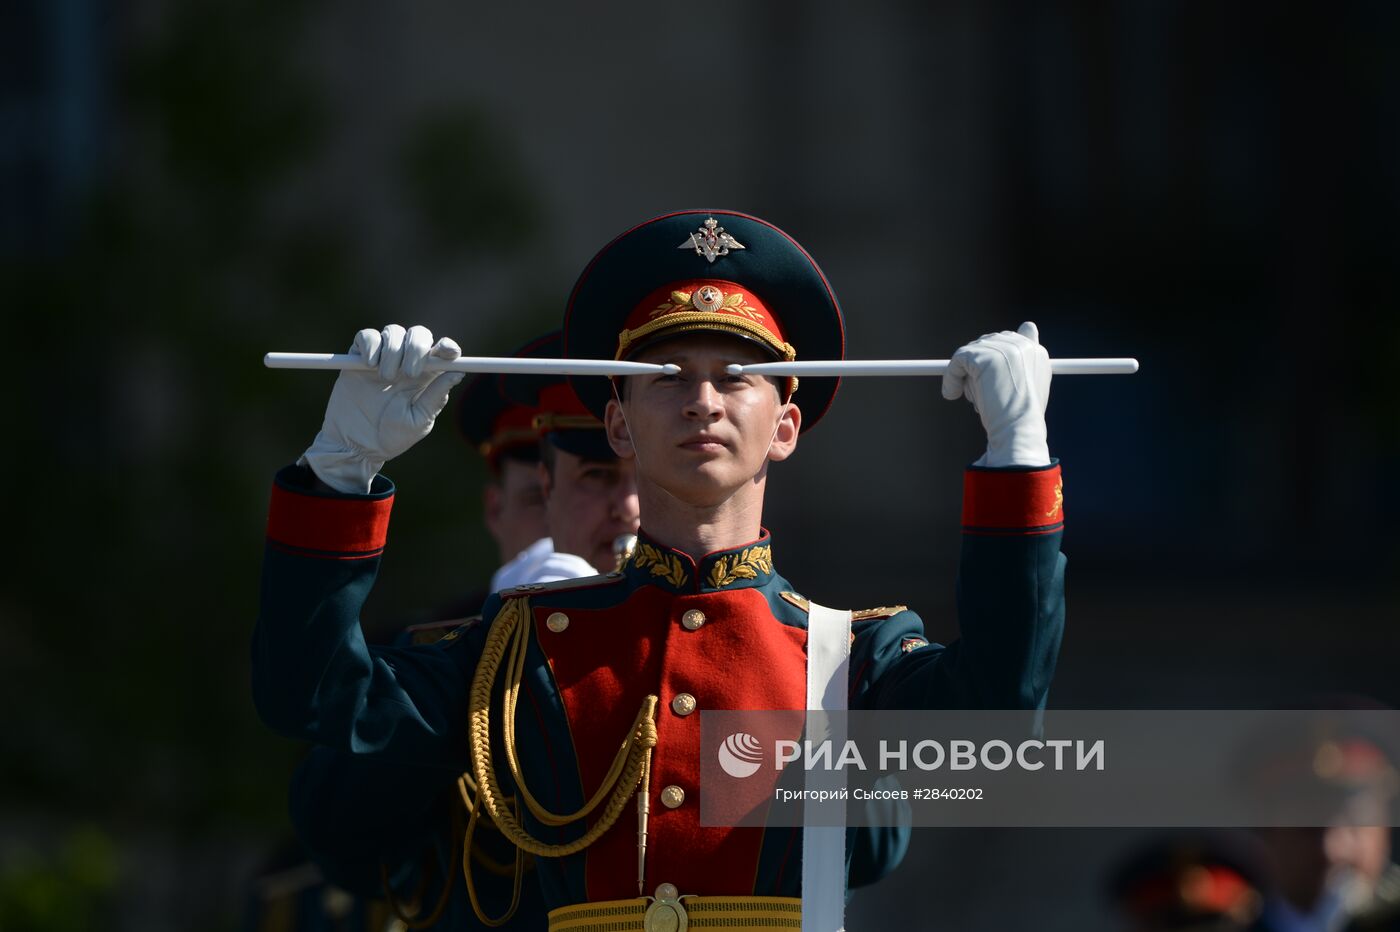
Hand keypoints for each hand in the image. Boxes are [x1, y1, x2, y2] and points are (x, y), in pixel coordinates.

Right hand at [300, 324, 463, 492]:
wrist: (356, 445)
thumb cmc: (393, 437)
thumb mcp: (418, 421)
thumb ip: (435, 397)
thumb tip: (457, 374)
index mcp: (426, 377)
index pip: (442, 352)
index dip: (448, 347)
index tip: (450, 352)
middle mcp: (406, 363)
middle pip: (418, 334)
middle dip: (416, 347)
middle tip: (410, 373)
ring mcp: (383, 358)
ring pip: (393, 332)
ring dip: (392, 351)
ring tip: (385, 377)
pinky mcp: (358, 358)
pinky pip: (367, 336)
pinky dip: (370, 345)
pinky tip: (369, 364)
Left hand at [942, 321, 1050, 467]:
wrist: (1018, 430)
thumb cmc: (1021, 417)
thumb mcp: (1029, 386)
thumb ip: (1022, 364)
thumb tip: (1023, 333)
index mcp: (1034, 351)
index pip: (1009, 338)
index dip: (993, 354)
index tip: (988, 372)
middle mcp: (1021, 344)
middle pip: (986, 344)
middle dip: (977, 366)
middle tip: (980, 392)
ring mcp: (1002, 348)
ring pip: (971, 354)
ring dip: (966, 377)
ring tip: (976, 399)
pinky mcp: (983, 357)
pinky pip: (957, 360)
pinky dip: (951, 377)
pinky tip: (952, 394)